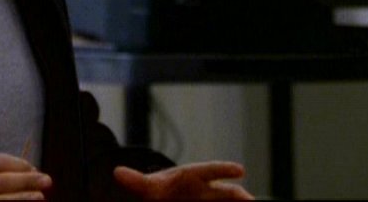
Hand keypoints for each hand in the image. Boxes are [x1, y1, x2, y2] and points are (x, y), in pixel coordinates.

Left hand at [114, 161, 254, 199]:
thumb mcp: (148, 188)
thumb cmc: (160, 191)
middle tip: (249, 201)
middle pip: (225, 192)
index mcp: (192, 176)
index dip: (223, 169)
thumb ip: (137, 182)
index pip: (209, 170)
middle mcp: (207, 190)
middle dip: (238, 196)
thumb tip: (117, 173)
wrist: (166, 200)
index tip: (239, 170)